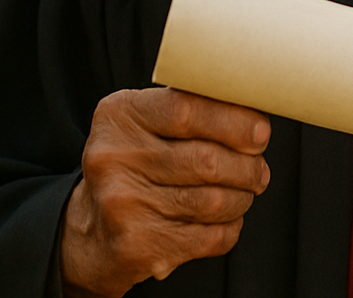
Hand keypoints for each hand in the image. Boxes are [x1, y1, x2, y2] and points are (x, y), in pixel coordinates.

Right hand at [60, 88, 270, 297]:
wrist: (91, 228)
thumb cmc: (135, 164)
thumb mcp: (146, 123)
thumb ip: (191, 108)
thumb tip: (255, 110)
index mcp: (119, 116)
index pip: (186, 110)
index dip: (234, 121)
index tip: (261, 131)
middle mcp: (113, 157)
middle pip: (206, 161)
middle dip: (247, 166)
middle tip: (259, 169)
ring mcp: (122, 204)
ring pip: (213, 201)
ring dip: (241, 197)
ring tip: (245, 192)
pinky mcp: (137, 245)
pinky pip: (208, 236)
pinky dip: (229, 227)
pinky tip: (226, 219)